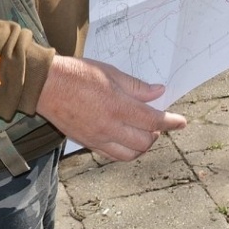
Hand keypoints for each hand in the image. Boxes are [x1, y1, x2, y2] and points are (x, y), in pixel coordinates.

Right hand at [37, 55, 186, 160]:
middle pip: (145, 141)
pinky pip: (113, 155)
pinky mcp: (88, 144)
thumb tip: (158, 92)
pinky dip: (126, 150)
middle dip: (157, 133)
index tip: (181, 122)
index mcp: (118, 106)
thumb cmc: (77, 74)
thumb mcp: (111, 73)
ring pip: (131, 154)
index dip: (171, 122)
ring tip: (143, 131)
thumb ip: (137, 87)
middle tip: (158, 121)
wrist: (46, 86)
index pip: (153, 120)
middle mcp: (109, 127)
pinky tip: (126, 137)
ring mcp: (98, 139)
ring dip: (143, 145)